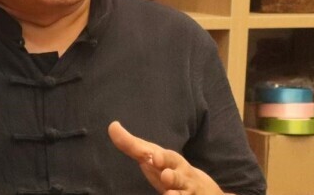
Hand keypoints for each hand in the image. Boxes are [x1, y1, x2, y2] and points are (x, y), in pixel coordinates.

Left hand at [108, 121, 222, 194]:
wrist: (201, 190)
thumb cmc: (169, 169)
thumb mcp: (152, 157)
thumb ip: (131, 145)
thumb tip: (112, 126)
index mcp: (172, 162)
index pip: (168, 158)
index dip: (163, 158)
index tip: (155, 158)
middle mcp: (181, 177)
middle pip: (178, 177)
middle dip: (173, 176)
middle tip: (166, 175)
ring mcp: (187, 192)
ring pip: (183, 194)